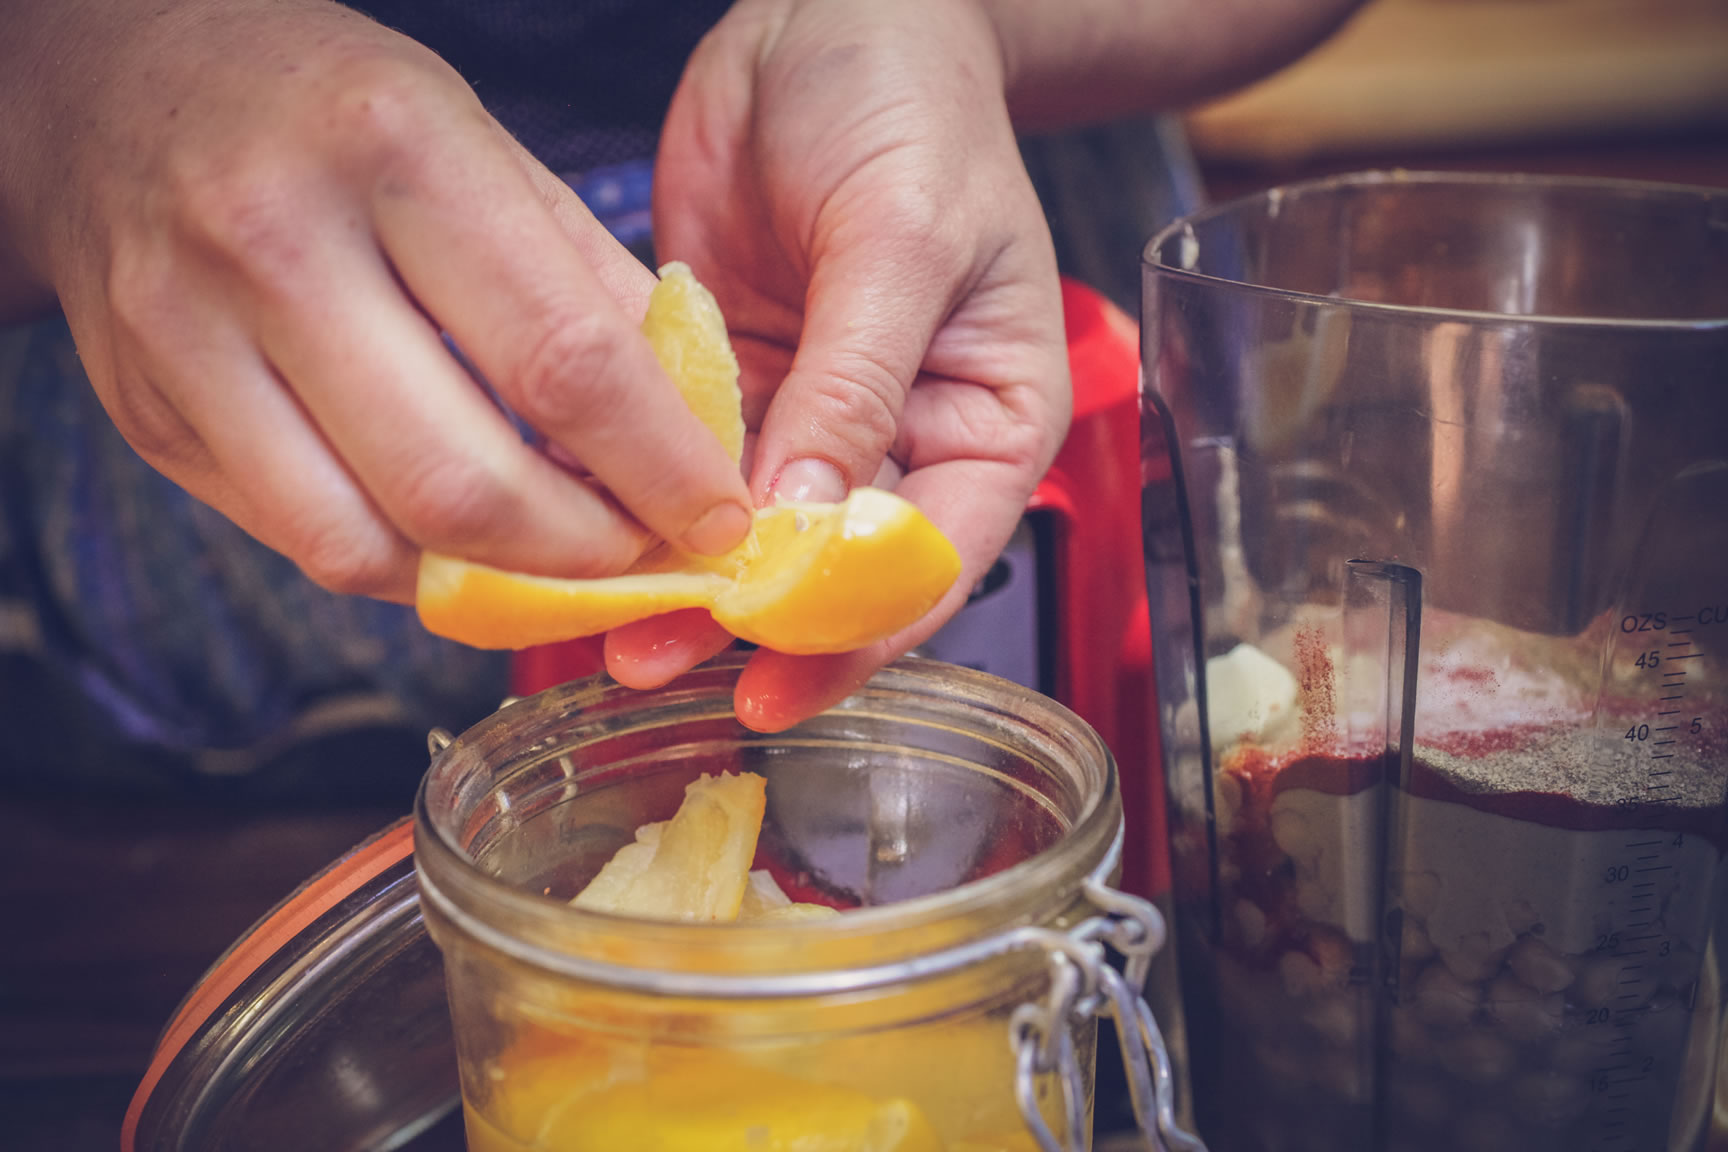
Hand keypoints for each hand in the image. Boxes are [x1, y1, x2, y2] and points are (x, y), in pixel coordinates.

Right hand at [2, 0, 753, 602]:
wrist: (120, 87)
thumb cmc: (331, 110)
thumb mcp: (478, 139)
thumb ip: (585, 278)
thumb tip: (688, 425)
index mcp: (394, 148)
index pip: (564, 361)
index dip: (660, 468)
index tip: (717, 517)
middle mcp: (275, 242)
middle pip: (464, 482)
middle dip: (585, 554)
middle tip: (646, 556)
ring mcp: (189, 337)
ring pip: (371, 543)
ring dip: (496, 584)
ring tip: (563, 560)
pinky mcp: (149, 413)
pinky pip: (303, 542)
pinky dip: (407, 566)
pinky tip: (462, 543)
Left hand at [605, 0, 1071, 729]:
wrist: (831, 17)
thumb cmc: (911, 109)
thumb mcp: (903, 238)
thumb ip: (857, 380)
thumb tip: (802, 518)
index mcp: (986, 425)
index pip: (934, 561)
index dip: (857, 632)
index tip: (774, 677)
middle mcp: (901, 441)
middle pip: (835, 571)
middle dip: (753, 625)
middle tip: (658, 665)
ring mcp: (811, 421)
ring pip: (750, 536)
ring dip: (684, 583)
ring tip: (607, 631)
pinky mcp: (732, 388)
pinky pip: (688, 469)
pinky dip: (644, 507)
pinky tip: (588, 536)